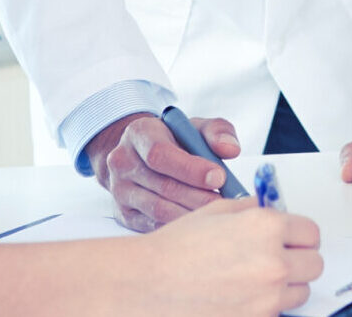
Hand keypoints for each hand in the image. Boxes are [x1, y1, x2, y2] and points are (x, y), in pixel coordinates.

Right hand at [86, 112, 241, 230]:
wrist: (141, 154)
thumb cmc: (175, 138)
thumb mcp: (195, 126)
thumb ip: (217, 132)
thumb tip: (231, 150)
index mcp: (140, 133)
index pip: (161, 154)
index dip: (191, 168)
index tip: (219, 177)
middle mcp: (123, 162)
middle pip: (162, 185)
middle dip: (197, 195)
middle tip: (224, 201)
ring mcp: (120, 190)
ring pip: (157, 208)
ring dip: (190, 213)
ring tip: (216, 212)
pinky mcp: (124, 214)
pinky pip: (152, 225)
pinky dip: (178, 226)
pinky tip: (199, 222)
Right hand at [137, 198, 321, 316]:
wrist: (143, 288)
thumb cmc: (173, 251)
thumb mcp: (217, 212)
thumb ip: (252, 210)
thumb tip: (268, 209)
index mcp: (268, 228)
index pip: (312, 233)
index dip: (300, 235)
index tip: (292, 240)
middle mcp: (273, 264)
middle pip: (314, 265)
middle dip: (299, 261)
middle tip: (278, 260)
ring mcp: (265, 300)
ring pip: (300, 294)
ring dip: (285, 288)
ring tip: (256, 282)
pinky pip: (275, 315)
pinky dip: (264, 309)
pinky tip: (242, 299)